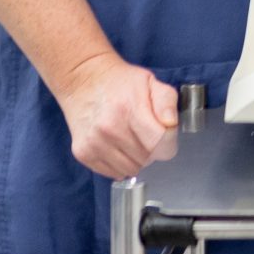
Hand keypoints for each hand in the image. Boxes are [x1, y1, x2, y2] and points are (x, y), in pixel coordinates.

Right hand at [54, 52, 178, 178]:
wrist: (83, 80)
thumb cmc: (120, 82)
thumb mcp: (150, 82)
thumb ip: (167, 102)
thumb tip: (170, 124)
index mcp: (129, 109)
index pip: (160, 143)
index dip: (168, 142)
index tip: (165, 136)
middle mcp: (109, 129)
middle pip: (146, 159)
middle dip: (152, 150)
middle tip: (146, 135)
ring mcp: (94, 143)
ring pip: (131, 170)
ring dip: (136, 159)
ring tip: (131, 140)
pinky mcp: (83, 153)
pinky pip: (112, 173)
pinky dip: (119, 165)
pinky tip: (117, 147)